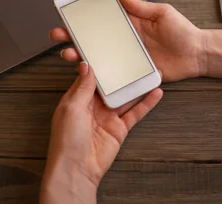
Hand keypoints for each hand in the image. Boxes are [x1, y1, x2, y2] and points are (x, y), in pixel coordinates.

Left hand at [40, 62, 162, 203]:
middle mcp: (93, 107)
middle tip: (133, 58)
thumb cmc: (67, 140)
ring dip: (137, 86)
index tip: (110, 51)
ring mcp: (108, 117)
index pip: (91, 78)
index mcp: (78, 99)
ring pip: (125, 97)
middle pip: (111, 86)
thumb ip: (82, 87)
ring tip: (150, 72)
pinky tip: (155, 93)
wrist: (77, 169)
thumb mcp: (72, 107)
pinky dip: (146, 103)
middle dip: (121, 74)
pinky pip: (135, 112)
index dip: (100, 65)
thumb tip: (86, 66)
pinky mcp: (120, 128)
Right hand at [50, 0, 205, 81]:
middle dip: (74, 37)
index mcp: (130, 24)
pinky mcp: (134, 73)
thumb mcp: (162, 13)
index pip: (103, 20)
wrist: (198, 55)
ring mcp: (128, 58)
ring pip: (100, 58)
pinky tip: (89, 73)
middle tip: (58, 36)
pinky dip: (100, 75)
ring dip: (82, 56)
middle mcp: (126, 41)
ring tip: (69, 54)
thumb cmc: (183, 32)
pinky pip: (115, 74)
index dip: (85, 19)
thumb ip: (140, 6)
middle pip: (95, 40)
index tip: (68, 16)